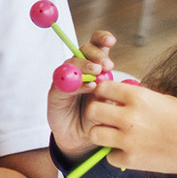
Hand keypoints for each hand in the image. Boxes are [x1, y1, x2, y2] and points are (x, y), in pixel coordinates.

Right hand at [47, 29, 118, 158]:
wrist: (82, 138)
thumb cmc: (99, 117)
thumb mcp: (112, 104)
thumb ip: (114, 92)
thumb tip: (120, 82)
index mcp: (96, 67)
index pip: (97, 46)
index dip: (102, 39)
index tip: (111, 41)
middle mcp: (80, 70)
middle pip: (84, 50)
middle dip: (95, 53)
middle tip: (107, 64)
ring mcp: (67, 79)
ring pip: (72, 63)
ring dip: (85, 65)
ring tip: (98, 72)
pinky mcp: (56, 91)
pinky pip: (64, 82)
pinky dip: (77, 83)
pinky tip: (89, 87)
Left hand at [84, 81, 176, 177]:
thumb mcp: (163, 100)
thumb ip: (138, 98)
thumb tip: (120, 96)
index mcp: (138, 97)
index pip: (102, 88)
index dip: (102, 92)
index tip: (106, 97)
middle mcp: (129, 117)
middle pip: (92, 110)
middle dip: (96, 112)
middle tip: (105, 117)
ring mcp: (128, 139)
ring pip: (94, 134)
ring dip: (101, 133)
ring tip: (114, 134)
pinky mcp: (131, 159)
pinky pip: (109, 156)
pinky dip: (116, 154)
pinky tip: (129, 151)